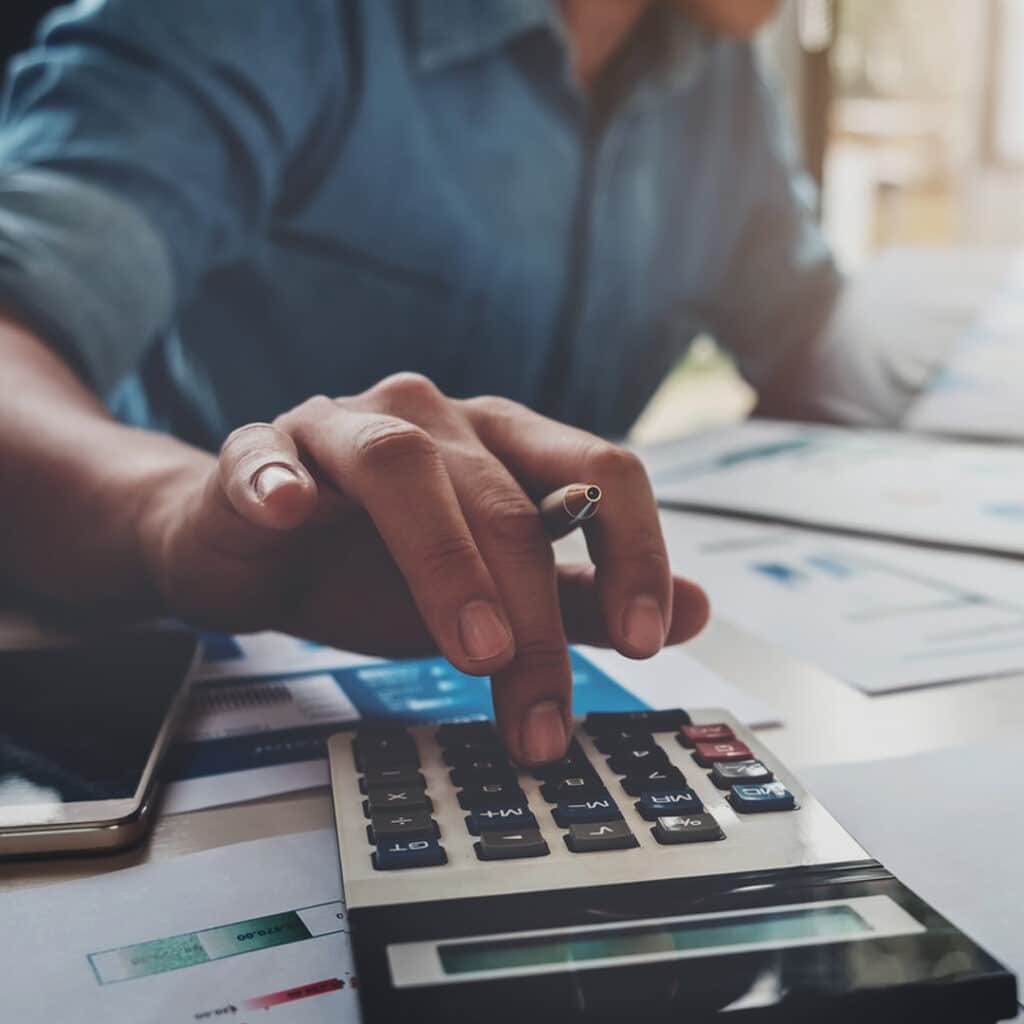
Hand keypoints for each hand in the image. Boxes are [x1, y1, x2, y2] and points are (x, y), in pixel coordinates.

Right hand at [144, 373, 708, 763]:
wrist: (257, 551)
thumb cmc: (379, 567)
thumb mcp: (494, 595)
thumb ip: (585, 599)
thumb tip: (698, 611)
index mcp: (504, 442)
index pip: (599, 472)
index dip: (635, 551)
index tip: (649, 641)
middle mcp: (434, 419)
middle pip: (504, 497)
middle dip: (533, 614)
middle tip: (541, 712)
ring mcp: (342, 428)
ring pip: (402, 466)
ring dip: (443, 558)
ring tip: (474, 650)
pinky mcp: (259, 452)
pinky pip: (267, 455)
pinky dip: (279, 479)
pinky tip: (289, 509)